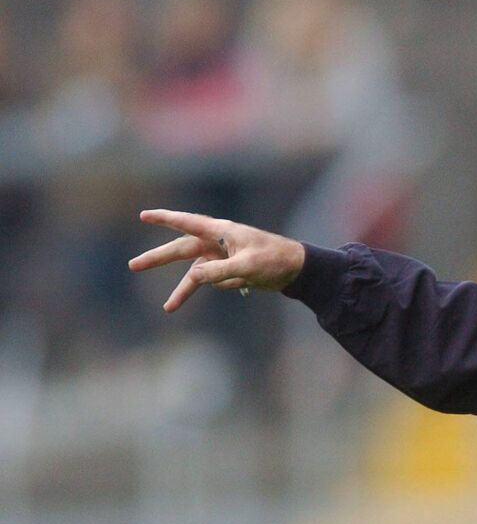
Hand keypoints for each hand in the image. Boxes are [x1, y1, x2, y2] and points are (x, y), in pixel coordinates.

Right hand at [129, 209, 305, 311]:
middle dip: (158, 259)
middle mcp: (217, 242)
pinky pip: (216, 281)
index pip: (187, 223)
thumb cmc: (274, 260)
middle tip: (133, 265)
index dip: (164, 219)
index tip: (143, 215)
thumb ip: (219, 271)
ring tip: (168, 308)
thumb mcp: (247, 266)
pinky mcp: (229, 271)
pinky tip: (243, 287)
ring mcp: (222, 257)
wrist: (296, 269)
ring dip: (183, 290)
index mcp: (221, 232)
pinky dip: (222, 287)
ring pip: (195, 273)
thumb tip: (193, 276)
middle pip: (181, 250)